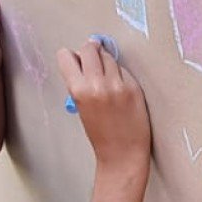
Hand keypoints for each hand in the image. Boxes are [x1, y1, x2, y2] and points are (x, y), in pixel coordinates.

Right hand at [57, 37, 149, 166]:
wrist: (122, 153)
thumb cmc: (101, 134)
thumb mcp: (81, 107)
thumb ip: (80, 83)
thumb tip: (83, 60)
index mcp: (78, 90)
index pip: (66, 55)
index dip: (72, 57)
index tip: (78, 61)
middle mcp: (97, 84)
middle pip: (90, 48)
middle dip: (90, 52)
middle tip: (94, 61)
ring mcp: (118, 84)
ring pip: (108, 56)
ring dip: (107, 62)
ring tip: (108, 79)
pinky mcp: (134, 87)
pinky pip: (124, 69)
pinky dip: (121, 75)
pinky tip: (120, 90)